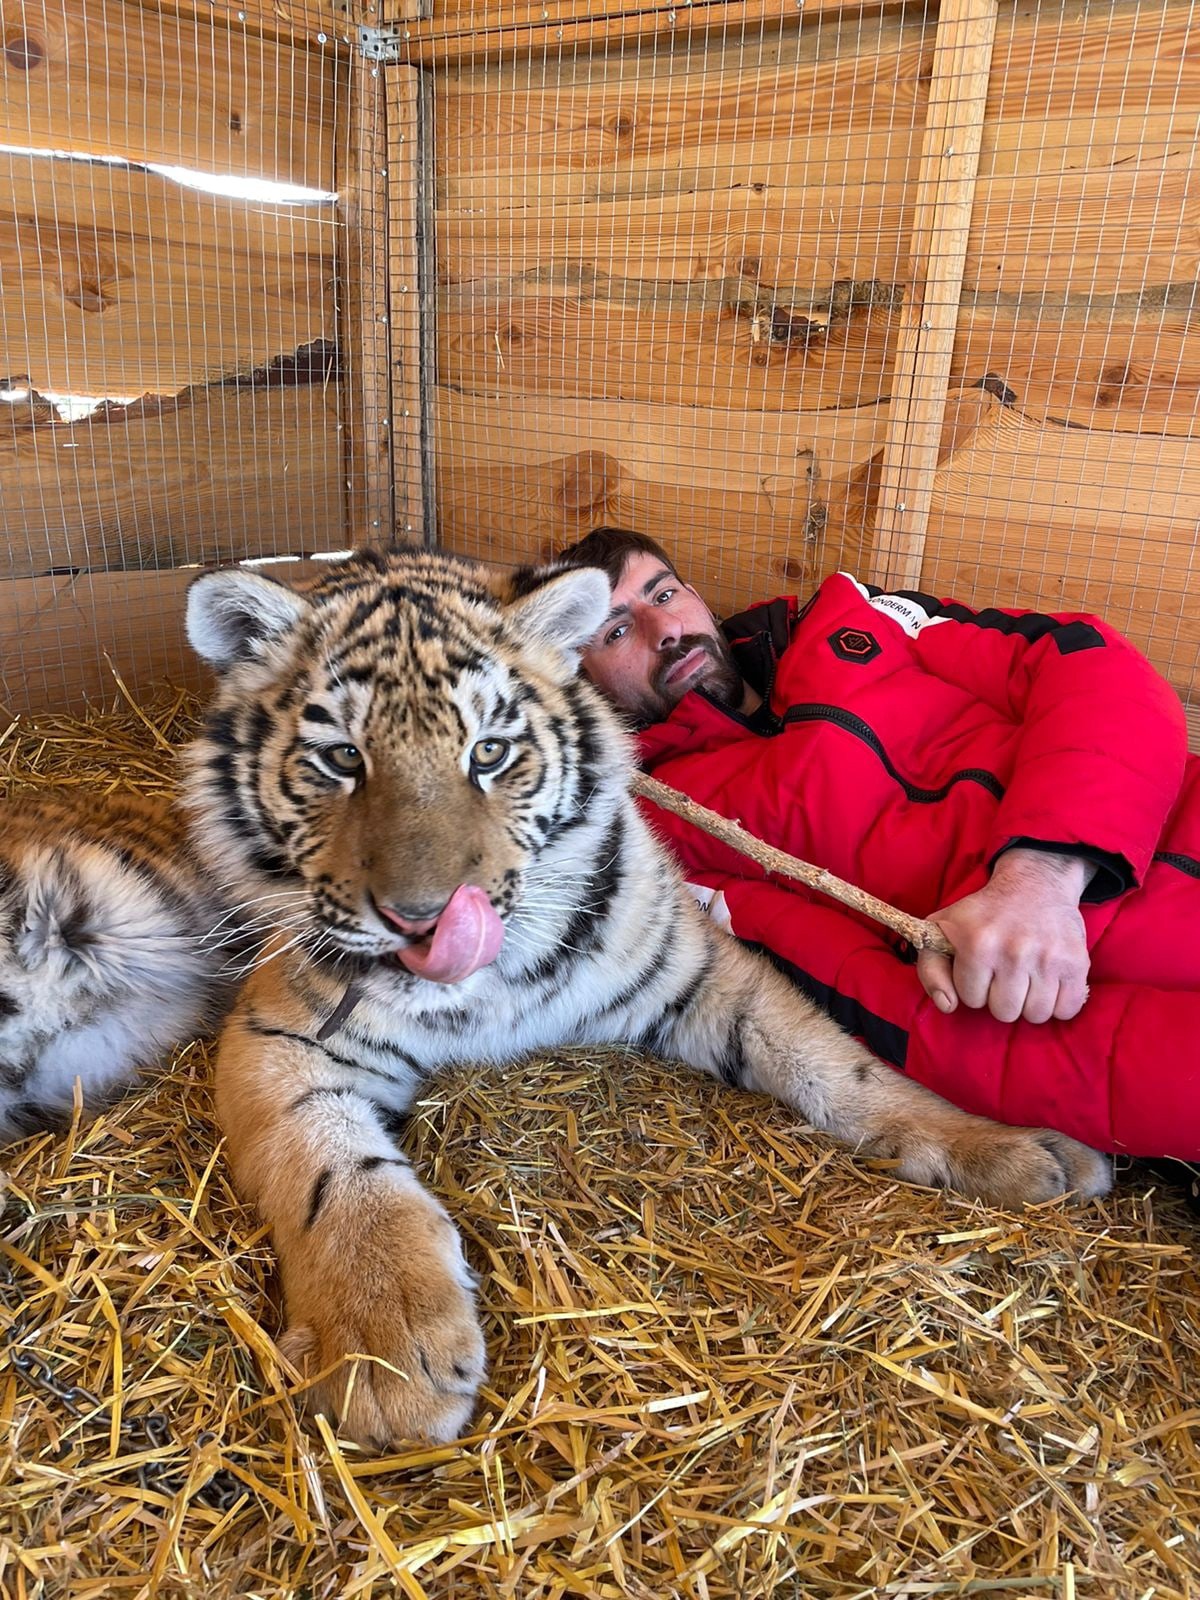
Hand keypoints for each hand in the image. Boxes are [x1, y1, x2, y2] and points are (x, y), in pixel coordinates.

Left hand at [917, 849, 1094, 1024]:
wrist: (1035, 884)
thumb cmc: (983, 913)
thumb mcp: (942, 930)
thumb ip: (931, 970)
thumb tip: (948, 1005)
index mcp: (977, 945)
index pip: (971, 999)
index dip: (974, 986)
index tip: (980, 968)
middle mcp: (1013, 952)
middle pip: (1004, 1012)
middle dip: (1000, 997)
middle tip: (1005, 974)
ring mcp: (1048, 959)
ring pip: (1035, 1015)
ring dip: (1029, 1003)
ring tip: (1026, 979)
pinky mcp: (1076, 963)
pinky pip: (1067, 1010)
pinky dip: (1058, 1004)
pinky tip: (1048, 983)